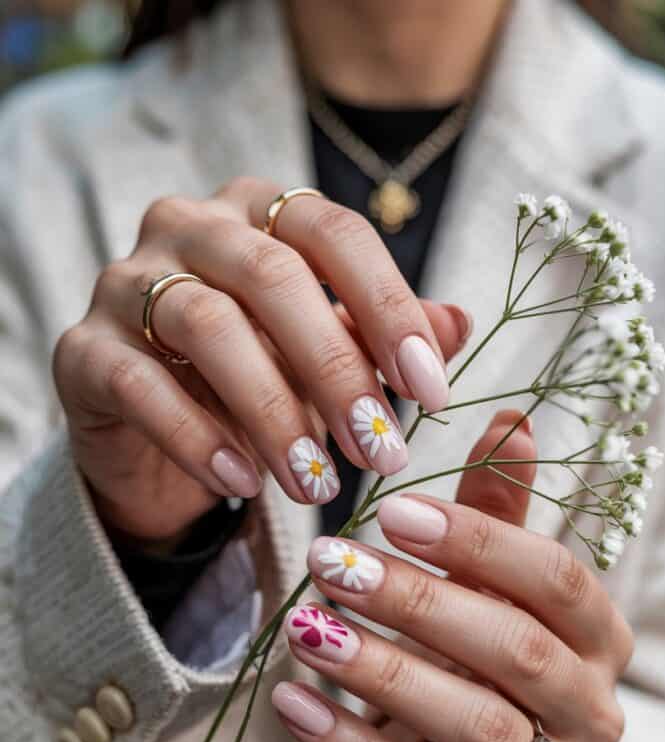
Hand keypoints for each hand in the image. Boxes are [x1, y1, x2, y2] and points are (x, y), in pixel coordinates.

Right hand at [53, 176, 469, 541]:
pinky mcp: (83, 350)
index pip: (333, 232)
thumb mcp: (325, 356)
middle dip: (337, 371)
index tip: (432, 392)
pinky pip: (141, 385)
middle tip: (382, 453)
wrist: (152, 430)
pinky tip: (242, 485)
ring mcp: (126, 282)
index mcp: (259, 211)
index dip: (388, 308)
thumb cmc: (253, 377)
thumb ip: (380, 337)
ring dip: (273, 413)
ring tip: (316, 484)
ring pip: (208, 326)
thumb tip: (460, 325)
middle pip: (272, 276)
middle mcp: (189, 227)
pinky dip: (198, 438)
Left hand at [273, 411, 632, 741]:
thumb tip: (510, 416)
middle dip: (418, 603)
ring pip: (475, 725)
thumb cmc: (479, 659)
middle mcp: (591, 710)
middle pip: (516, 652)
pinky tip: (293, 703)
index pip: (557, 581)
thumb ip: (498, 511)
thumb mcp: (491, 587)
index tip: (392, 513)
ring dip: (382, 673)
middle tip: (330, 564)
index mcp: (598, 638)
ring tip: (307, 630)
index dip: (479, 544)